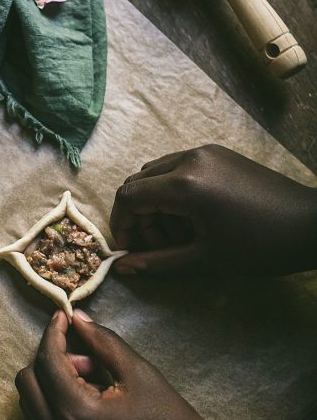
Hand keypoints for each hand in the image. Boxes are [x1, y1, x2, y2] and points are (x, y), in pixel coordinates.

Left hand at [15, 309, 223, 419]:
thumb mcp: (138, 373)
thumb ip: (102, 342)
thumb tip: (77, 318)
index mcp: (75, 413)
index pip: (46, 361)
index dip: (52, 333)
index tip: (64, 316)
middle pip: (28, 383)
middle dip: (50, 360)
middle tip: (89, 358)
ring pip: (31, 405)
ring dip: (51, 383)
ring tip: (94, 381)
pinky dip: (55, 404)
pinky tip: (90, 401)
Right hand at [110, 144, 316, 275]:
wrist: (309, 225)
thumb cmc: (259, 246)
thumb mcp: (204, 259)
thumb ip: (158, 262)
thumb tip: (122, 268)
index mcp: (184, 184)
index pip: (129, 195)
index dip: (121, 224)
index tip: (129, 249)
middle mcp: (189, 159)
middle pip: (139, 181)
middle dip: (139, 215)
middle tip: (156, 246)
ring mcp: (205, 152)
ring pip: (157, 173)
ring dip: (155, 203)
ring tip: (177, 235)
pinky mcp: (218, 154)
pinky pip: (179, 167)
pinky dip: (173, 191)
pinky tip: (193, 218)